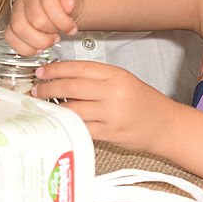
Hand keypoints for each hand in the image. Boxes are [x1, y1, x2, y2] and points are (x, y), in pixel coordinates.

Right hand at [6, 0, 81, 54]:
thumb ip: (72, 2)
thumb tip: (69, 4)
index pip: (49, 2)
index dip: (62, 20)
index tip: (71, 28)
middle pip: (35, 18)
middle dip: (51, 33)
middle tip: (58, 35)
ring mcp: (17, 6)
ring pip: (19, 28)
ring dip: (38, 41)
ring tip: (49, 41)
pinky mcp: (11, 20)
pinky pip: (10, 36)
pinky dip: (25, 47)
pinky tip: (37, 47)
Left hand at [31, 60, 171, 151]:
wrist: (165, 125)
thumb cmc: (144, 102)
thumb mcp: (124, 80)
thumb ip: (98, 78)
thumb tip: (65, 77)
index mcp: (116, 75)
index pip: (79, 68)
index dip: (56, 69)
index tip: (42, 71)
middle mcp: (113, 93)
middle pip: (72, 86)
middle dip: (49, 88)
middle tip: (36, 89)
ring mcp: (111, 114)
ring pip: (73, 108)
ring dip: (54, 107)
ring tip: (44, 105)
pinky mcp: (110, 133)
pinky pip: (82, 127)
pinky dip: (67, 123)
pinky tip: (59, 120)